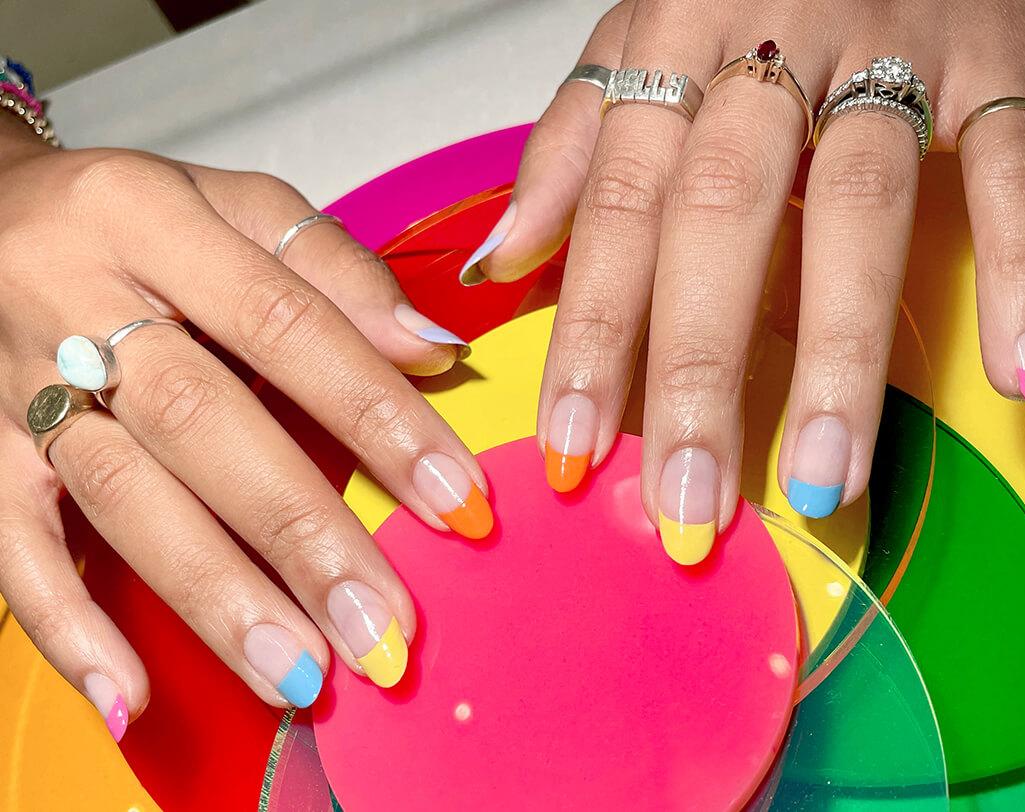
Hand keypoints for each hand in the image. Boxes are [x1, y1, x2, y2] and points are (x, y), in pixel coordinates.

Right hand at [0, 121, 491, 739]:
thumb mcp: (235, 203)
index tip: (455, 499)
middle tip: (382, 622)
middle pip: (203, 423)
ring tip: (298, 675)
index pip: (287, 324)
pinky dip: (69, 628)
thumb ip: (338, 270)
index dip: (377, 416)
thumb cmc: (133, 218)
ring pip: (122, 495)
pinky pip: (13, 548)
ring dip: (214, 595)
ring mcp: (16, 385)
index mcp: (153, 220)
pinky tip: (133, 699)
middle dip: (303, 532)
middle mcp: (76, 300)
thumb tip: (434, 351)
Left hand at [464, 0, 1024, 562]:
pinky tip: (1018, 375)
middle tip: (689, 498)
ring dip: (843, 352)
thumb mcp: (642, 35)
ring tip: (826, 477)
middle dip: (698, 371)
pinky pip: (1009, 168)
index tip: (572, 445)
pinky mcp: (994, 57)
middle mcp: (770, 44)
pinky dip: (1020, 272)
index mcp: (672, 42)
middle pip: (721, 219)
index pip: (618, 210)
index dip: (590, 335)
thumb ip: (574, 142)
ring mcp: (888, 48)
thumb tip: (506, 254)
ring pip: (855, 209)